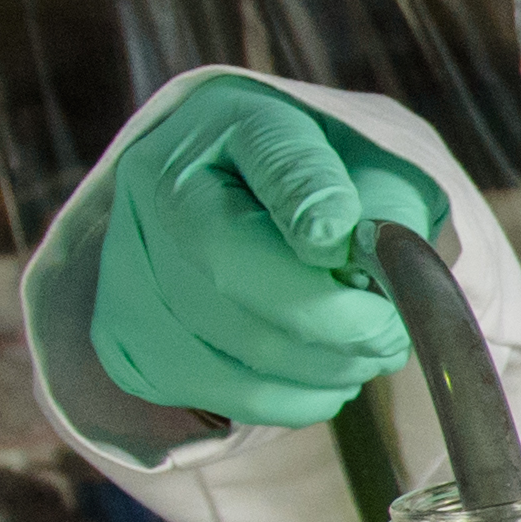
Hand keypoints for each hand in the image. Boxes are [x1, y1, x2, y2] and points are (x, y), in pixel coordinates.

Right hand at [88, 80, 448, 428]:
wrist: (248, 207)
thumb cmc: (327, 186)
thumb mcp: (370, 165)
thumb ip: (378, 203)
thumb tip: (356, 259)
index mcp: (227, 122)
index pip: (272, 159)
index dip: (315, 205)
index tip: (350, 242)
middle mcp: (156, 188)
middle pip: (234, 270)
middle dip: (337, 320)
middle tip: (393, 334)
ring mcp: (129, 266)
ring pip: (230, 345)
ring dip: (325, 367)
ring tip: (369, 355)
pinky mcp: (127, 340)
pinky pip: (218, 392)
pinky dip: (293, 399)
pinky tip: (327, 378)